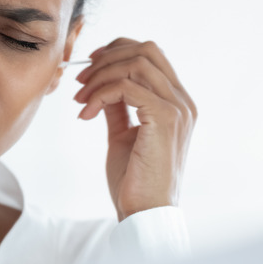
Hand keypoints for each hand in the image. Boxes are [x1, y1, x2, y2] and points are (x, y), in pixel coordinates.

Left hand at [74, 38, 196, 220]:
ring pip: (136, 64)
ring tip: (80, 99)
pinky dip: (100, 94)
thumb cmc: (135, 181)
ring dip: (100, 76)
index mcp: (177, 102)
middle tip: (81, 79)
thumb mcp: (124, 135)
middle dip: (107, 57)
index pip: (152, 55)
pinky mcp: (164, 119)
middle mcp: (182, 101)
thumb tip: (103, 85)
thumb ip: (119, 108)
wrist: (144, 213)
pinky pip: (127, 87)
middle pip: (147, 49)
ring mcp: (177, 108)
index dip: (118, 50)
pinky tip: (86, 114)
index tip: (90, 66)